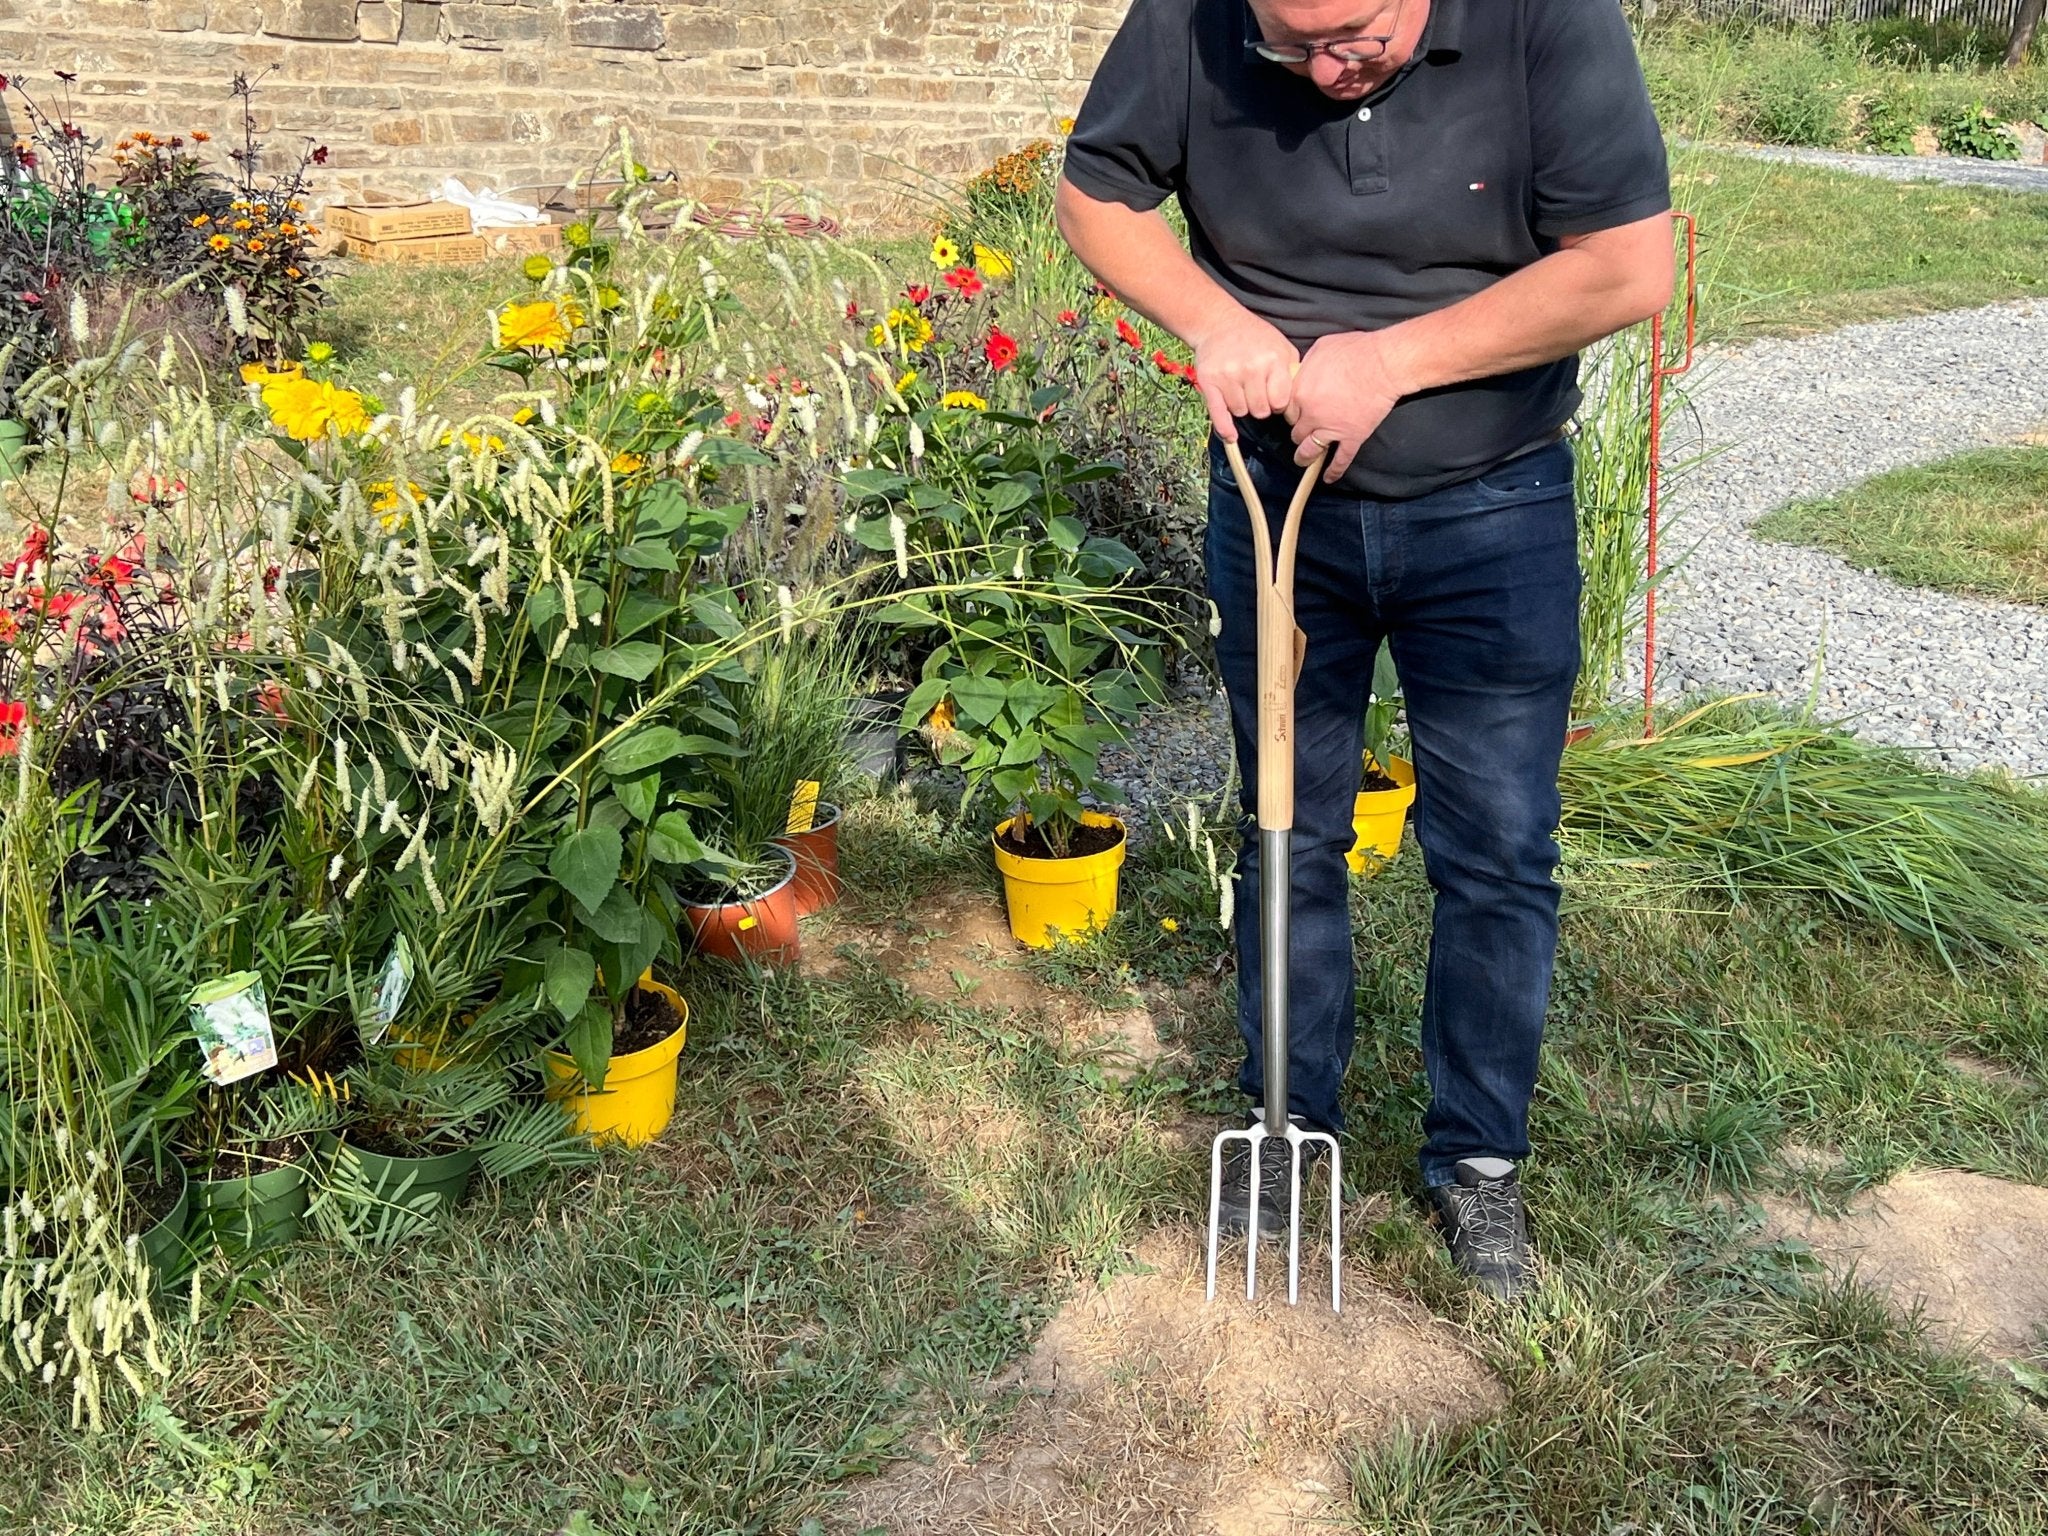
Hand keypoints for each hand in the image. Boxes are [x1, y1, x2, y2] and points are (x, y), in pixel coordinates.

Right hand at [1189, 307, 1299, 441]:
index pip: (1280, 402)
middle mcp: (1251, 368)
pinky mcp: (1209, 382)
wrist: (1219, 323)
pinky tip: (1231, 436)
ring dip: (1242, 406)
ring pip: (1241, 412)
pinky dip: (1225, 429)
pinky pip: (1219, 414)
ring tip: (1240, 389)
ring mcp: (1228, 375)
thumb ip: (1292, 371)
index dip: (1278, 402)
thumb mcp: (1281, 347)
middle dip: (1260, 405)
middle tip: (1255, 392)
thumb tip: (1300, 399)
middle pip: (1261, 411)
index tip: (1273, 396)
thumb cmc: (1255, 338)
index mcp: (1273, 360)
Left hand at [1285, 331, 1408, 481]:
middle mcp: (1311, 414)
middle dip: (1299, 432)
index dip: (1293, 412)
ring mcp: (1331, 429)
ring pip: (1310, 450)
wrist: (1384, 364)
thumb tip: (1304, 370)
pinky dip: (1334, 471)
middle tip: (1302, 432)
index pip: (1288, 411)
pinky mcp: (1352, 437)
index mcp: (1300, 392)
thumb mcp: (1321, 349)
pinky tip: (1329, 478)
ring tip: (1302, 460)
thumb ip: (1307, 365)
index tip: (1297, 413)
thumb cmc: (1355, 351)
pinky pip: (1340, 459)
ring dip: (1304, 457)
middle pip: (1296, 431)